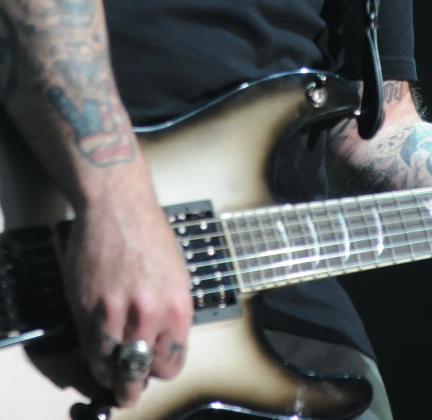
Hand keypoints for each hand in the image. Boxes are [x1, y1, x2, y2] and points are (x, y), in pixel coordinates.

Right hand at [62, 165, 192, 407]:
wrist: (118, 205)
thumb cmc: (147, 232)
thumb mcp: (175, 274)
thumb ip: (168, 311)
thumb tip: (160, 340)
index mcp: (178, 305)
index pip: (172, 362)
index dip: (161, 370)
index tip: (154, 371)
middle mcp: (151, 312)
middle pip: (141, 371)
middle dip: (135, 385)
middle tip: (130, 389)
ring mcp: (118, 312)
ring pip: (113, 366)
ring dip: (111, 375)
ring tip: (111, 374)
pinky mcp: (90, 307)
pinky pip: (92, 348)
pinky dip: (94, 357)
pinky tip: (98, 355)